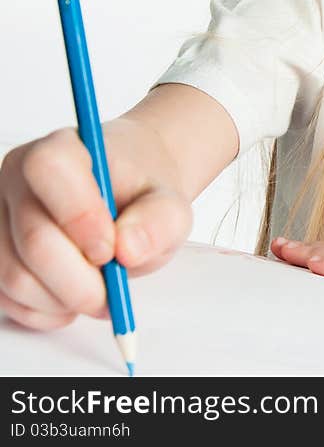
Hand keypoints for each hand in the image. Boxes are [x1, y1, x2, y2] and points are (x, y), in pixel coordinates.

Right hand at [0, 120, 191, 330]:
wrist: (128, 198)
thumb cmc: (142, 195)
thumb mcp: (170, 204)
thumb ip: (160, 221)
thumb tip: (127, 249)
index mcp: (63, 148)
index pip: (49, 168)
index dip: (79, 215)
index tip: (111, 249)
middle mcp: (19, 179)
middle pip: (33, 239)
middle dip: (79, 279)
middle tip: (113, 290)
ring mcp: (0, 217)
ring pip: (15, 276)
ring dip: (64, 299)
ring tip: (101, 290)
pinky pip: (7, 299)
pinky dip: (46, 311)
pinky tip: (75, 297)